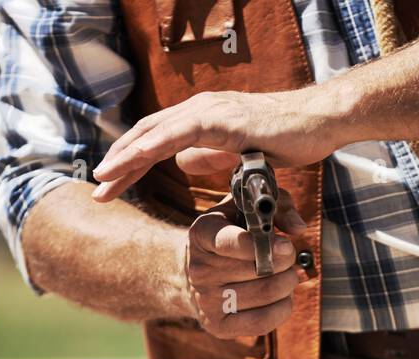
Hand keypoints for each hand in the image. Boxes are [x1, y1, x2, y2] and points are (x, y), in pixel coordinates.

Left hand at [91, 90, 344, 202]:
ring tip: (104, 180)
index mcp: (203, 117)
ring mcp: (210, 111)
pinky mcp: (222, 119)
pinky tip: (133, 162)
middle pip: (147, 134)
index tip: (113, 185)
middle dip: (120, 162)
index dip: (132, 161)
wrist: (320, 121)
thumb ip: (210, 155)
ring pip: (155, 132)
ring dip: (126, 157)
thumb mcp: (241, 154)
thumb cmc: (289, 138)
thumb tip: (182, 161)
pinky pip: (177, 134)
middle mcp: (200, 108)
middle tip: (98, 189)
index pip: (157, 138)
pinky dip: (150, 147)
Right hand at [184, 189, 308, 338]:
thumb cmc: (230, 234)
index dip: (264, 245)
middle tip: (288, 257)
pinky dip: (283, 307)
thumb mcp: (246, 209)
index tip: (286, 245)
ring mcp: (206, 301)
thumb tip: (299, 229)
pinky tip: (282, 296)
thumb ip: (278, 207)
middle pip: (259, 270)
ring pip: (266, 294)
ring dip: (288, 283)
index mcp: (202, 234)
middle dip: (286, 262)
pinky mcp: (218, 325)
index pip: (230, 242)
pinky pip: (263, 322)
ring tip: (286, 274)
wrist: (192, 273)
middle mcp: (199, 269)